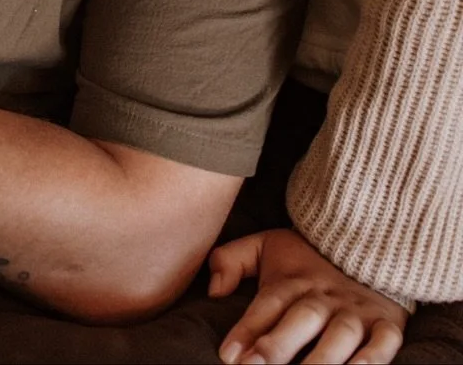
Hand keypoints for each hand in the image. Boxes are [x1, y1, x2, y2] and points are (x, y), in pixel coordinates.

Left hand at [211, 229, 406, 363]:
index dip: (248, 329)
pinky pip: (384, 344)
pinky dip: (373, 360)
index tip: (229, 356)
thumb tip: (212, 289)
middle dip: (278, 345)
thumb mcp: (266, 247)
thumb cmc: (308, 259)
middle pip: (302, 318)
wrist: (369, 247)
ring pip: (341, 335)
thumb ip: (233, 260)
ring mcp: (358, 311)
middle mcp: (325, 296)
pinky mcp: (388, 325)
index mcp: (294, 278)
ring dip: (322, 359)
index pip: (268, 303)